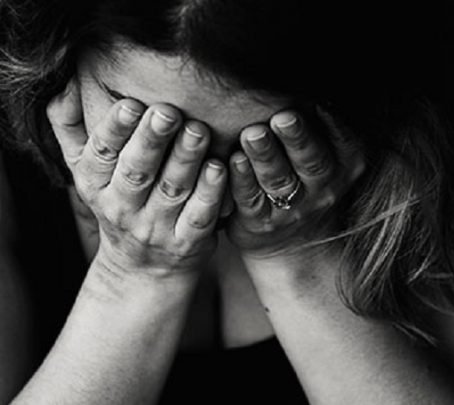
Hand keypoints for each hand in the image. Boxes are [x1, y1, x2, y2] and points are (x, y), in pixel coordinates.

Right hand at [47, 79, 225, 276]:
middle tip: (169, 112)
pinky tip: (220, 168)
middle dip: (152, 140)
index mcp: (94, 184)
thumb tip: (64, 81)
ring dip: (186, 159)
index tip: (130, 103)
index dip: (114, 129)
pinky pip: (199, 215)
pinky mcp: (187, 242)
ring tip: (198, 130)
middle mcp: (122, 207)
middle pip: (137, 171)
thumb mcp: (84, 168)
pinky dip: (210, 193)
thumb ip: (70, 126)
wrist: (142, 268)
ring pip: (171, 190)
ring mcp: (156, 227)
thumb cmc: (117, 200)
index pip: (102, 154)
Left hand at [226, 107, 363, 260]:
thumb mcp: (329, 154)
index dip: (331, 123)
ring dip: (265, 157)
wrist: (296, 241)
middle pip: (312, 162)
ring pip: (280, 181)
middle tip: (282, 117)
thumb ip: (320, 123)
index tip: (318, 101)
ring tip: (252, 135)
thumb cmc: (308, 178)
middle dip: (297, 139)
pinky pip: (250, 201)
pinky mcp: (261, 222)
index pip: (343, 141)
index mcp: (345, 164)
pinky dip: (241, 180)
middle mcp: (324, 187)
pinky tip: (229, 161)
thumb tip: (303, 67)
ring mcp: (293, 208)